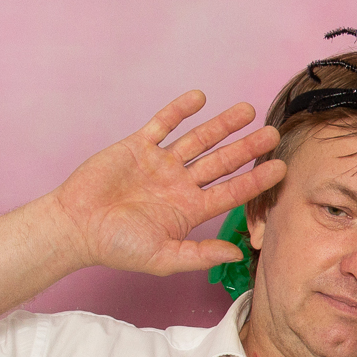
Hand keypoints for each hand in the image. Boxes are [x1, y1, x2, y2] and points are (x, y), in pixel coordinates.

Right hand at [46, 91, 285, 276]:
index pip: (232, 192)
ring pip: (198, 139)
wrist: (76, 226)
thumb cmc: (116, 247)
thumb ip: (200, 255)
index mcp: (190, 210)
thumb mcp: (163, 258)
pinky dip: (180, 111)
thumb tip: (236, 254)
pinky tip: (200, 98)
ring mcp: (161, 164)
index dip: (256, 180)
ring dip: (222, 125)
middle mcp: (180, 184)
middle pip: (222, 162)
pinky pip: (163, 124)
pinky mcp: (138, 147)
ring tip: (247, 110)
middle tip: (273, 133)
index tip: (280, 168)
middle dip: (247, 148)